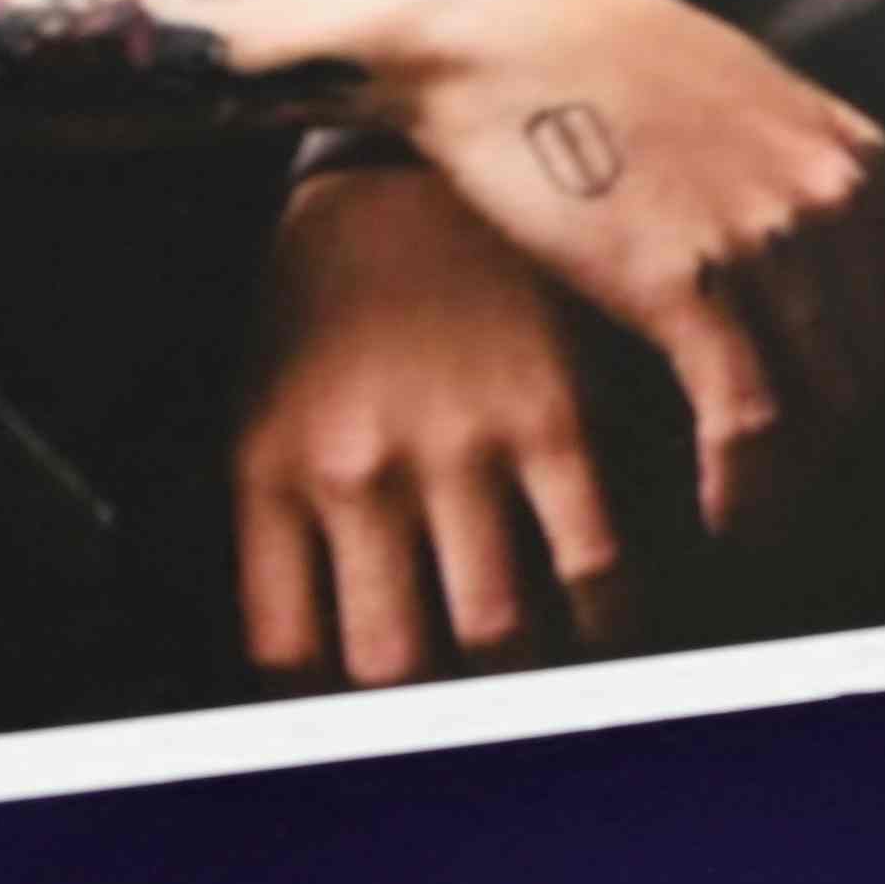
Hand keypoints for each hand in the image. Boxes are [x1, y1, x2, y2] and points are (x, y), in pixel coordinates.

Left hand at [234, 165, 623, 683]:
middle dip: (437, 715)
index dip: (334, 717)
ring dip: (531, 677)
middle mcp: (361, 470)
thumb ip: (290, 529)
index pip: (290, 658)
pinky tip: (617, 609)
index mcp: (275, 471)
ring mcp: (464, 442)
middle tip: (473, 714)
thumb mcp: (268, 404)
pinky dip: (613, 613)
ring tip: (551, 672)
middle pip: (395, 668)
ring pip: (501, 636)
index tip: (372, 728)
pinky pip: (598, 561)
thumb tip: (328, 668)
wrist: (422, 155)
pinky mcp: (560, 411)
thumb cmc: (337, 294)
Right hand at [376, 0, 884, 531]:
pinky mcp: (687, 277)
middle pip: (864, 366)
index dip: (851, 390)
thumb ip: (782, 178)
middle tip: (778, 497)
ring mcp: (765, 233)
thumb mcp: (731, 103)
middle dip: (826, 449)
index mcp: (850, 155)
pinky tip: (718, 516)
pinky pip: (749, 421)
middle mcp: (829, 193)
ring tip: (748, 522)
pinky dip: (743, 486)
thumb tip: (795, 259)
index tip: (812, 440)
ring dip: (787, 484)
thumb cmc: (586, 64)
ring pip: (819, 405)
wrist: (490, 29)